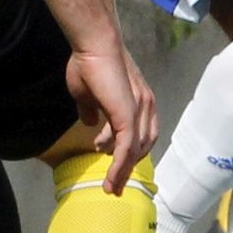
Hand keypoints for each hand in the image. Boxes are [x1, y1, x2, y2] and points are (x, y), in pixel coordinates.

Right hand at [65, 42, 154, 192]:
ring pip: (134, 151)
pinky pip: (126, 150)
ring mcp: (139, 113)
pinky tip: (110, 180)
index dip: (130, 149)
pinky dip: (119, 168)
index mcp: (139, 100)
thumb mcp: (87, 93)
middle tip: (114, 183)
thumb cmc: (89, 63)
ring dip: (122, 171)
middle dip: (128, 165)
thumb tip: (89, 124)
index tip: (114, 162)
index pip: (141, 132)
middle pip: (142, 145)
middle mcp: (145, 107)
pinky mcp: (129, 118)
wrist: (93, 46)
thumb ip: (91, 109)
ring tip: (109, 186)